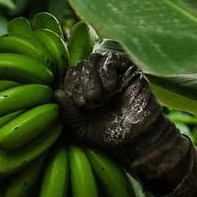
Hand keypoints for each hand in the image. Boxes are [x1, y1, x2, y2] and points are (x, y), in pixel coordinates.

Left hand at [54, 48, 168, 153]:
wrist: (138, 137)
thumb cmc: (110, 134)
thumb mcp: (82, 128)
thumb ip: (69, 113)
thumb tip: (57, 93)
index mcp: (82, 90)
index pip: (68, 78)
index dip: (70, 88)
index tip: (81, 105)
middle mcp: (95, 78)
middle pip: (78, 67)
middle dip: (80, 84)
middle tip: (89, 103)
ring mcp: (111, 71)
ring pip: (92, 60)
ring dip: (92, 79)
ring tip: (99, 97)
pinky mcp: (127, 68)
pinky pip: (110, 59)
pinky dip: (107, 73)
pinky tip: (111, 89)